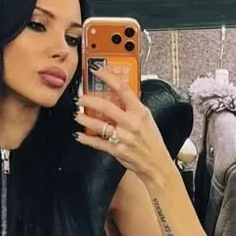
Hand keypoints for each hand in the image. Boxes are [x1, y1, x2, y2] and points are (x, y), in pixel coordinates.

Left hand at [75, 68, 172, 188]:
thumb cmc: (152, 141)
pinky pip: (98, 143)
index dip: (107, 77)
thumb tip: (116, 95)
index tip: (97, 70)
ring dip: (84, 119)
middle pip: (105, 106)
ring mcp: (123, 137)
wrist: (157, 165)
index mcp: (140, 111)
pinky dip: (87, 139)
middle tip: (80, 98)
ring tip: (77, 116)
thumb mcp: (147, 119)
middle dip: (88, 100)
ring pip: (98, 124)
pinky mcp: (117, 150)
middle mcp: (131, 123)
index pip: (122, 88)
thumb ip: (132, 107)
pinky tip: (80, 136)